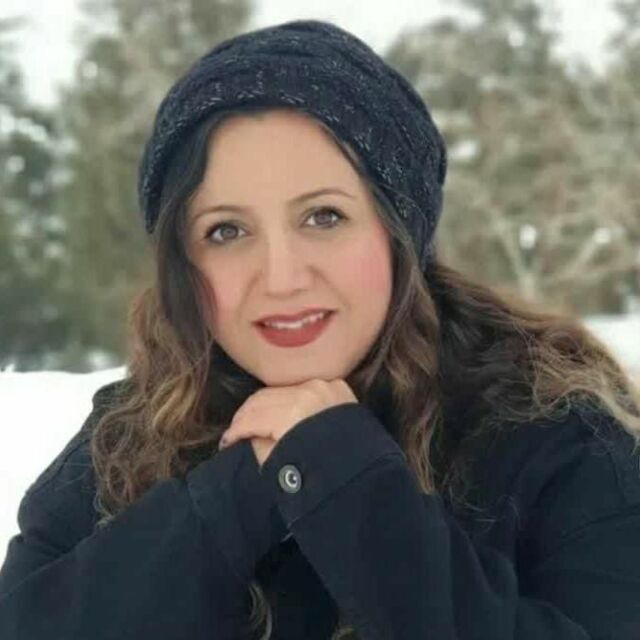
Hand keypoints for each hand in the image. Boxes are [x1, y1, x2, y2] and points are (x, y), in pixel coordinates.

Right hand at [219, 378, 358, 466]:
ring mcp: (324, 387)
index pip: (252, 416)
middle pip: (263, 398)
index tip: (227, 443)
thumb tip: (250, 434)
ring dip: (266, 404)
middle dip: (246, 415)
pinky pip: (305, 388)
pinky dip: (290, 398)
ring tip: (255, 422)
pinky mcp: (337, 387)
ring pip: (283, 389)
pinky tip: (281, 411)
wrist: (367, 477)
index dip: (235, 430)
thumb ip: (259, 445)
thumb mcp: (281, 466)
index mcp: (292, 412)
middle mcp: (308, 392)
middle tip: (237, 432)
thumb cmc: (321, 478)